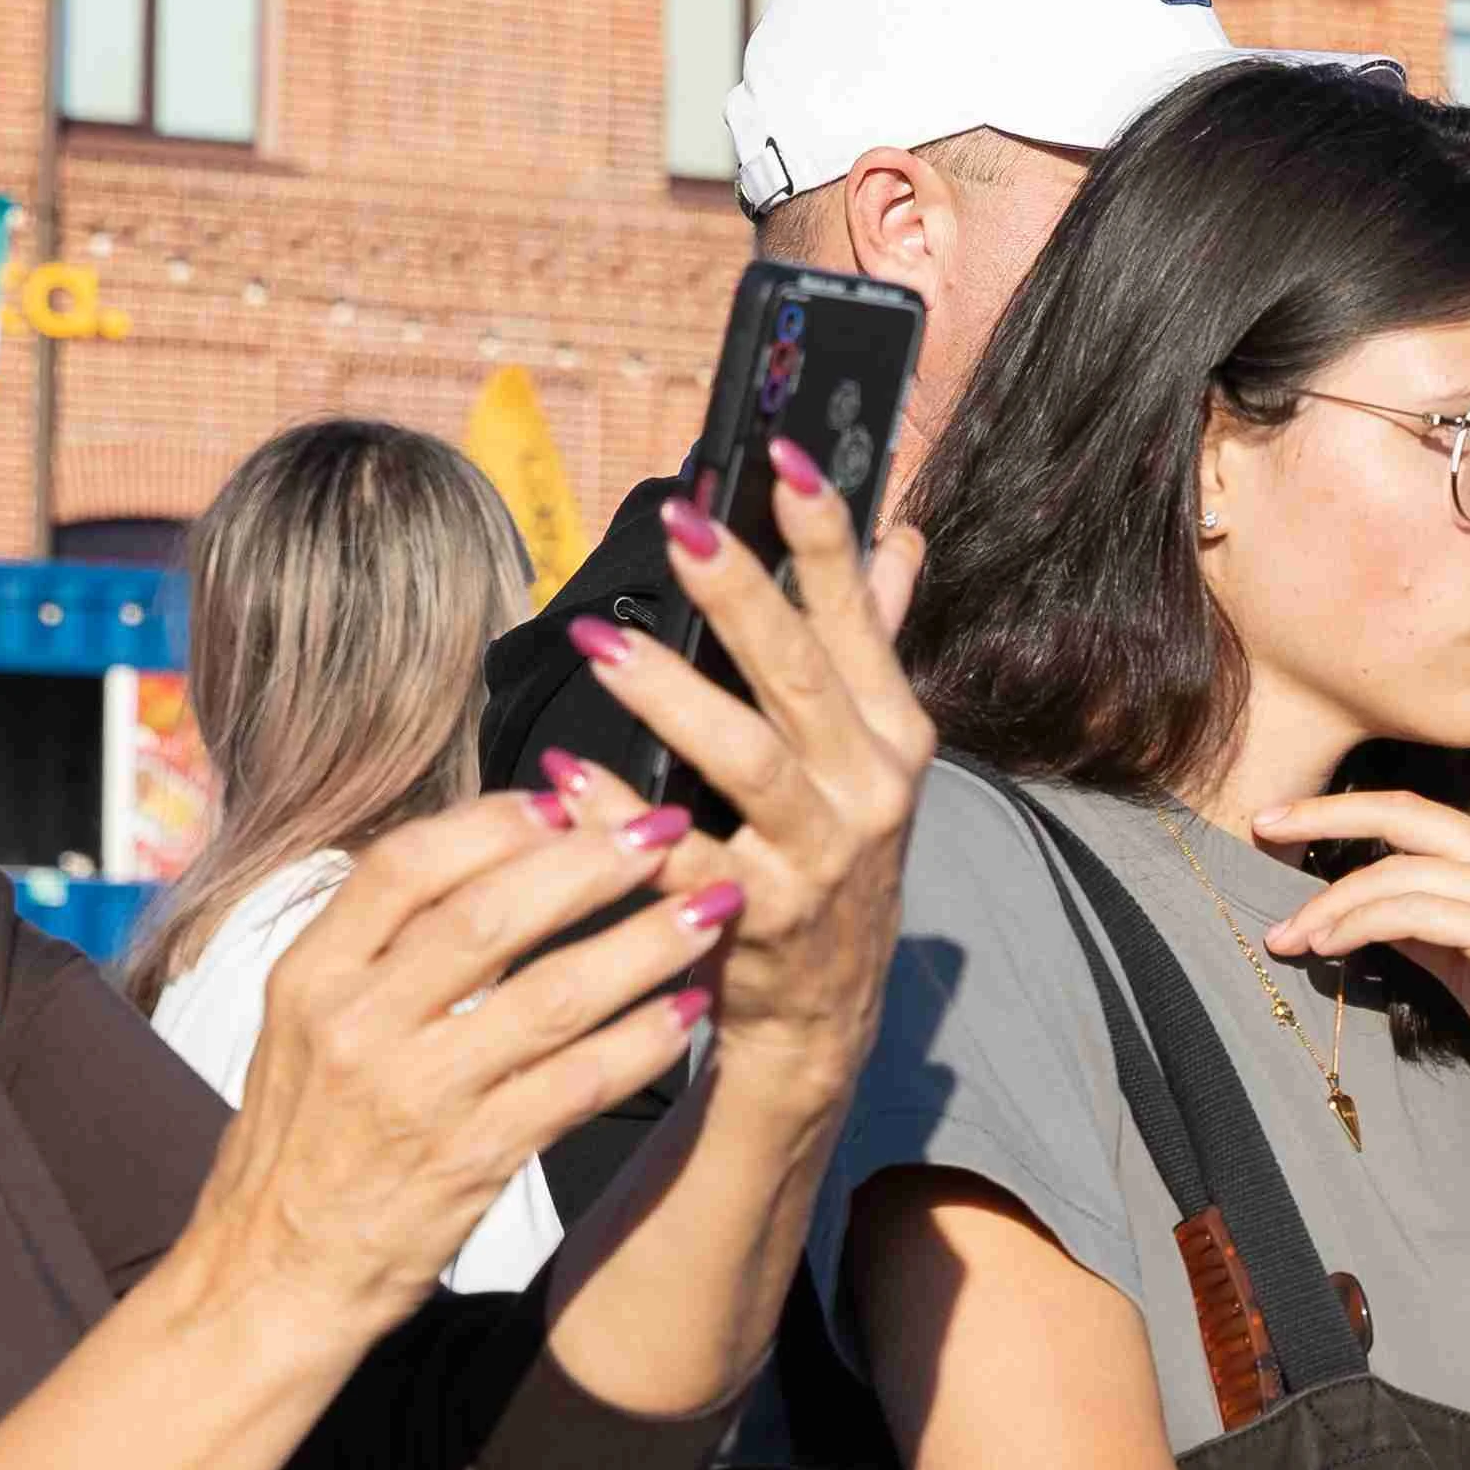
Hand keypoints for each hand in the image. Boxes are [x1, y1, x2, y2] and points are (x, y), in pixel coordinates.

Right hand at [204, 790, 734, 1327]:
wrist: (270, 1276)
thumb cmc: (304, 1142)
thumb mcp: (303, 1026)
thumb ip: (376, 946)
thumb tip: (481, 854)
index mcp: (310, 975)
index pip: (405, 865)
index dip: (496, 823)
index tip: (570, 799)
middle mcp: (355, 1025)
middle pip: (490, 916)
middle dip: (592, 865)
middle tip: (667, 833)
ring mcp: (415, 1095)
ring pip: (551, 996)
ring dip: (642, 946)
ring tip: (710, 911)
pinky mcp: (469, 1160)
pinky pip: (576, 1085)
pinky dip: (641, 1044)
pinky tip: (688, 1014)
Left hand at [547, 440, 933, 1109]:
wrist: (823, 1014)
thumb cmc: (829, 860)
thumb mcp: (870, 755)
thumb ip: (877, 643)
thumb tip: (902, 541)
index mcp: (890, 733)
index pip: (858, 616)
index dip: (825, 535)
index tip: (783, 455)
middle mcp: (869, 788)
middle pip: (802, 675)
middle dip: (743, 594)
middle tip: (681, 525)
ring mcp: (822, 857)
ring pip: (750, 760)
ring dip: (674, 698)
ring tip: (601, 643)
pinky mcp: (762, 921)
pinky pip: (683, 860)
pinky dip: (621, 818)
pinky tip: (567, 776)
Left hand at [1249, 656, 1469, 1138]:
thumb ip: (1429, 930)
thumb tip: (1366, 918)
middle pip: (1402, 811)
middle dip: (1324, 813)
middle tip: (1263, 822)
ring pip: (1393, 870)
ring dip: (1327, 905)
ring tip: (1286, 937)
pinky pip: (1408, 910)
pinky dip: (1355, 925)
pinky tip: (1326, 948)